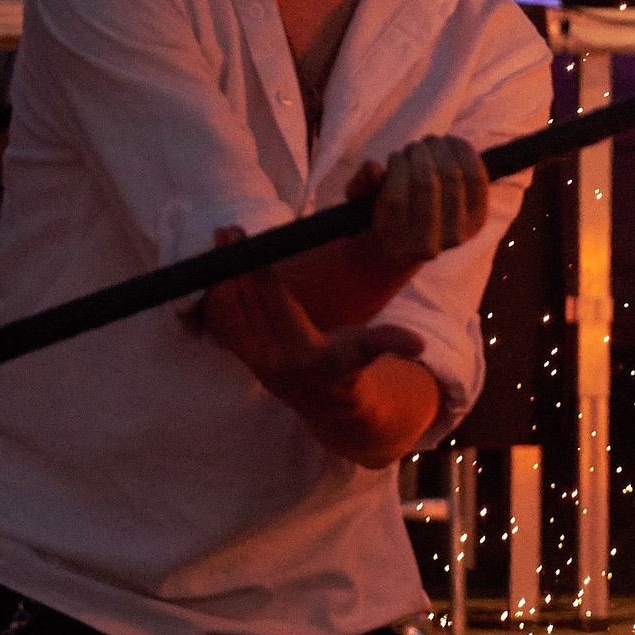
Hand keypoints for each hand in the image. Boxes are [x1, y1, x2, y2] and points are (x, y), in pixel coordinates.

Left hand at [202, 228, 427, 419]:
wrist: (327, 404)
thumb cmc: (351, 367)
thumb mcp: (370, 353)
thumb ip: (389, 342)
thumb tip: (419, 344)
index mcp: (308, 354)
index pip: (278, 307)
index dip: (264, 276)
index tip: (254, 246)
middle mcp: (275, 359)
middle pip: (249, 304)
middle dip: (237, 265)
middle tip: (228, 231)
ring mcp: (254, 360)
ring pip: (231, 311)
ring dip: (222, 275)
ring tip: (219, 242)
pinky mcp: (243, 357)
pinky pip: (224, 322)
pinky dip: (217, 295)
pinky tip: (215, 270)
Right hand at [353, 135, 489, 267]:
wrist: (416, 241)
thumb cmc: (384, 214)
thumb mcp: (361, 204)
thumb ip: (361, 186)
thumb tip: (371, 166)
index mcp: (394, 244)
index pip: (396, 199)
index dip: (396, 168)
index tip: (394, 155)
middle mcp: (429, 246)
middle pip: (427, 184)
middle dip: (419, 154)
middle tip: (414, 145)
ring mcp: (458, 235)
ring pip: (453, 177)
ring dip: (441, 150)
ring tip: (430, 143)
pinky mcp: (479, 219)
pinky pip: (477, 177)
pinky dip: (464, 153)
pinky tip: (452, 142)